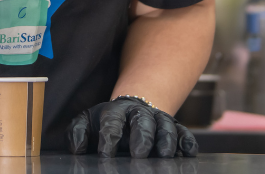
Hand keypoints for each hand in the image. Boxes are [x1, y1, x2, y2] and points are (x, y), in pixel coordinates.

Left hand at [68, 97, 197, 158]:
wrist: (133, 108)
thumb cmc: (107, 122)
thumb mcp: (87, 122)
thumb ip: (77, 133)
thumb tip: (77, 149)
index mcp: (116, 111)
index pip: (112, 122)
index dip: (109, 138)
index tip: (106, 155)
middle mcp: (139, 113)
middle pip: (142, 122)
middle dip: (141, 138)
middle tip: (138, 155)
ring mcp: (159, 119)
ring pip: (165, 126)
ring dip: (166, 141)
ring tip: (165, 156)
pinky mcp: (175, 127)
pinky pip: (184, 133)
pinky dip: (187, 142)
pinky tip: (187, 153)